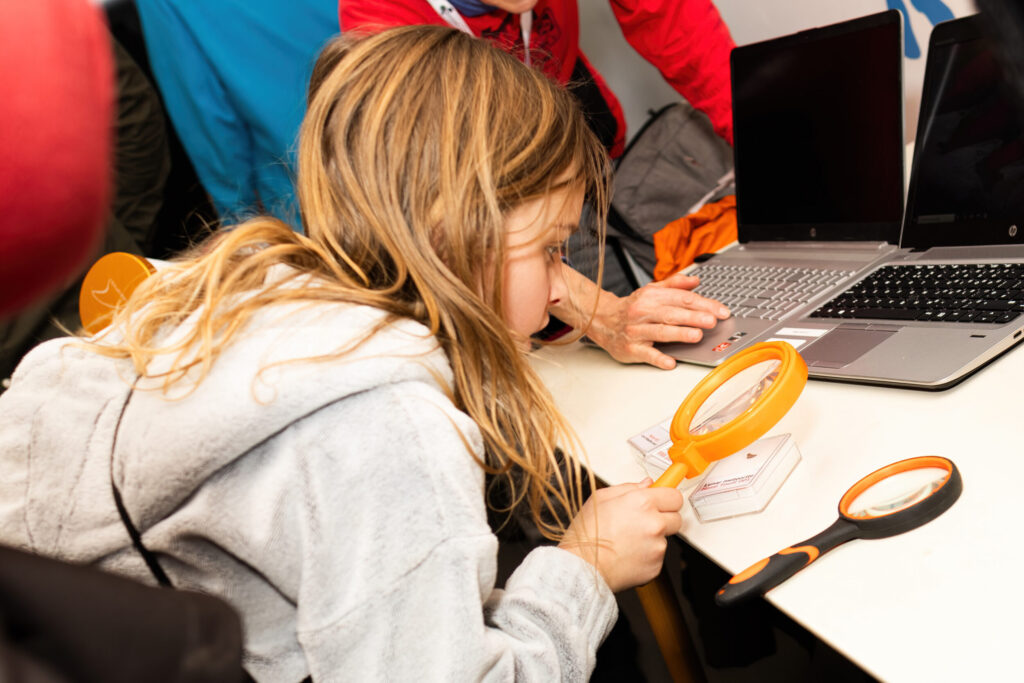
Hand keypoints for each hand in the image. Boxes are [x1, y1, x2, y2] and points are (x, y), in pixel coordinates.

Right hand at [558, 479, 683, 592]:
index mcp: (642, 502)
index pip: (674, 496)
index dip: (668, 499)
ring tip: (628, 541)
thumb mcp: (601, 498)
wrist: (583, 566)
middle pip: (676, 518)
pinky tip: (628, 554)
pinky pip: (657, 557)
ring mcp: (657, 546)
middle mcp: (654, 524)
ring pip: (664, 539)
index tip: (664, 501)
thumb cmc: (587, 534)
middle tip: (645, 522)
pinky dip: (646, 556)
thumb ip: (628, 487)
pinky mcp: (656, 566)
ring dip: (652, 539)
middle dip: (664, 518)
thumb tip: (646, 484)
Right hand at [587, 272, 730, 369]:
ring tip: (697, 336)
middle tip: (712, 320)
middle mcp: (643, 312)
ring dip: (679, 334)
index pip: (682, 299)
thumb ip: (674, 285)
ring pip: (660, 332)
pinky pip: (646, 354)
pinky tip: (671, 362)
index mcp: (651, 296)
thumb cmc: (631, 308)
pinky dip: (658, 358)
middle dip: (694, 317)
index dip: (704, 304)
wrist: (601, 320)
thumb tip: (696, 281)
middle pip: (672, 314)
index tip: (721, 311)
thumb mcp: (650, 290)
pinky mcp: (630, 349)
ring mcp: (636, 331)